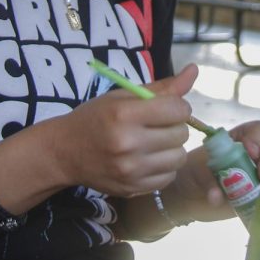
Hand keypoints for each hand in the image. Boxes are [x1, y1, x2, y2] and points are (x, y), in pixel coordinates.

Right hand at [49, 65, 197, 197]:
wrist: (64, 152)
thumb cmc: (95, 118)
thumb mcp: (123, 96)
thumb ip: (162, 87)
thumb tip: (194, 70)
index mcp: (125, 114)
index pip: (177, 109)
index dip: (178, 106)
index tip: (168, 107)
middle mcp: (128, 143)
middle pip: (181, 134)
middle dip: (175, 126)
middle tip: (158, 125)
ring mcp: (131, 170)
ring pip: (179, 157)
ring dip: (172, 148)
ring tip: (154, 143)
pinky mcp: (133, 189)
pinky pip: (169, 177)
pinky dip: (164, 167)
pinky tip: (148, 159)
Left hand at [162, 117, 259, 223]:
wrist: (187, 195)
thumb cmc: (194, 172)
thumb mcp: (200, 168)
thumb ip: (211, 177)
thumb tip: (217, 196)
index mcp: (241, 140)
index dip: (258, 138)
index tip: (249, 151)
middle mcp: (255, 157)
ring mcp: (258, 178)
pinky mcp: (257, 197)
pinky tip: (255, 206)